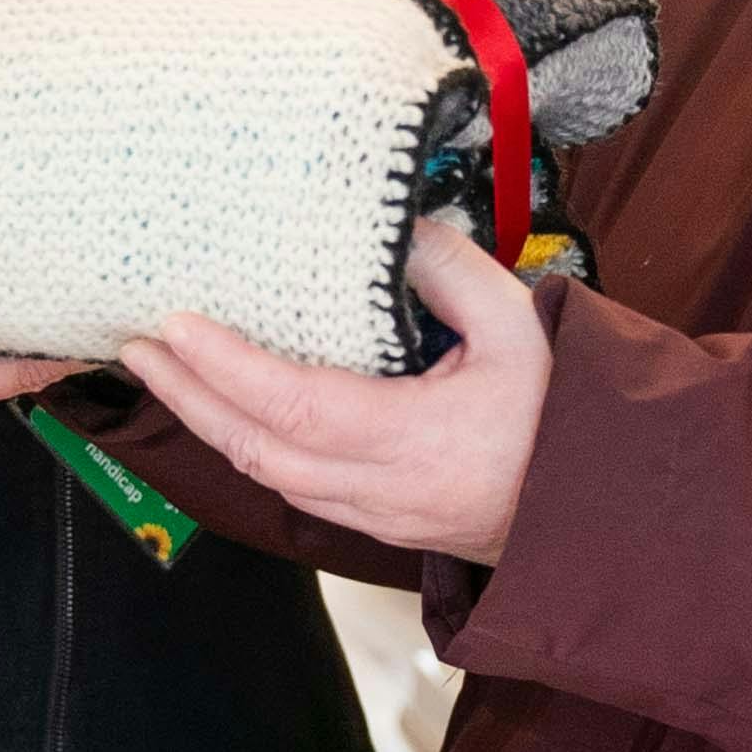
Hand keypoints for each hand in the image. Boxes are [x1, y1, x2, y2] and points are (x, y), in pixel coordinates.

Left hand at [118, 214, 552, 564]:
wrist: (615, 509)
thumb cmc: (573, 418)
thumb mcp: (524, 325)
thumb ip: (451, 269)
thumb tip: (392, 226)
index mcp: (417, 442)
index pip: (295, 407)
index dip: (226, 368)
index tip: (174, 326)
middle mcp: (386, 492)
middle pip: (258, 452)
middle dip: (187, 397)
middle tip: (136, 346)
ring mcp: (381, 517)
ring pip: (270, 478)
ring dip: (209, 424)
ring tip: (165, 371)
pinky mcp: (384, 525)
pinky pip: (296, 489)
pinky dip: (250, 447)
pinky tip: (229, 413)